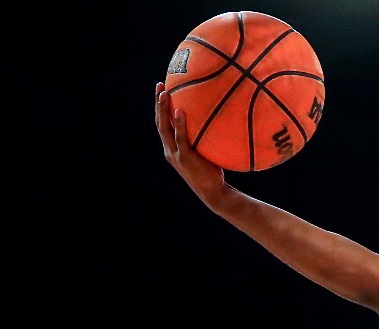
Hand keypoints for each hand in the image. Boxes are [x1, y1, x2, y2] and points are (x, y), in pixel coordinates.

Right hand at [156, 82, 228, 205]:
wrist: (214, 193)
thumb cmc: (213, 171)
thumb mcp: (207, 151)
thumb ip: (206, 137)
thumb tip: (220, 116)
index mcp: (173, 148)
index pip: (163, 125)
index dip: (160, 108)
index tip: (161, 90)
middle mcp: (171, 150)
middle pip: (160, 123)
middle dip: (158, 104)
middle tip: (159, 85)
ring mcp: (176, 155)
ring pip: (165, 129)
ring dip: (163, 111)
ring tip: (164, 93)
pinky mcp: (185, 159)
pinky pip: (181, 139)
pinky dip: (179, 125)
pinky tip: (179, 111)